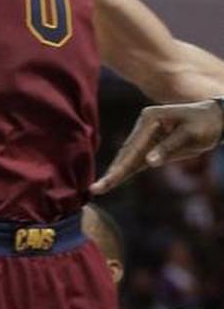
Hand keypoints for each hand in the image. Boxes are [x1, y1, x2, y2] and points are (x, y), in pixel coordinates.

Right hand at [91, 99, 223, 193]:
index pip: (133, 147)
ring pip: (128, 157)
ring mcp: (146, 135)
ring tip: (100, 187)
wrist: (214, 119)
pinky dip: (126, 170)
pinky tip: (113, 180)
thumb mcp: (189, 134)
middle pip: (126, 153)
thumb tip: (149, 163)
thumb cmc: (203, 124)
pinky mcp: (151, 144)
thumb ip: (168, 148)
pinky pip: (137, 159)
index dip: (121, 166)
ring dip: (116, 173)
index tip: (109, 179)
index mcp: (150, 119)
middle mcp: (143, 125)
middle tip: (96, 189)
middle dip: (112, 172)